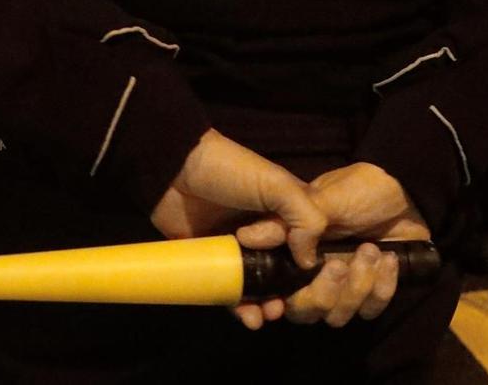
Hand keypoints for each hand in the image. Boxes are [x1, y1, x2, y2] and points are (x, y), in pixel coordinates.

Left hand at [150, 128, 328, 330]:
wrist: (174, 169)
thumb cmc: (230, 170)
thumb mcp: (276, 184)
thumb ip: (305, 217)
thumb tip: (310, 262)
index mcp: (282, 212)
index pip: (305, 247)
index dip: (310, 270)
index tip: (314, 289)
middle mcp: (263, 232)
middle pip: (282, 271)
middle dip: (287, 293)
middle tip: (285, 307)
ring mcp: (236, 247)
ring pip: (256, 285)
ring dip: (265, 305)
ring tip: (266, 315)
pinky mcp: (211, 260)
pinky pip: (227, 289)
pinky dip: (239, 306)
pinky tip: (248, 317)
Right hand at [232, 161, 429, 330]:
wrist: (408, 190)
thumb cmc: (360, 189)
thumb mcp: (324, 200)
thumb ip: (288, 223)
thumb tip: (245, 236)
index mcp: (294, 253)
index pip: (271, 291)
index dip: (265, 306)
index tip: (273, 308)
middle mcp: (314, 276)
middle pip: (303, 312)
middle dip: (321, 294)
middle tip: (337, 264)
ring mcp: (344, 287)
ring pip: (337, 316)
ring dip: (356, 285)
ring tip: (371, 250)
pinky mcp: (372, 293)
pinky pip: (371, 310)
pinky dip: (381, 286)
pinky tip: (388, 258)